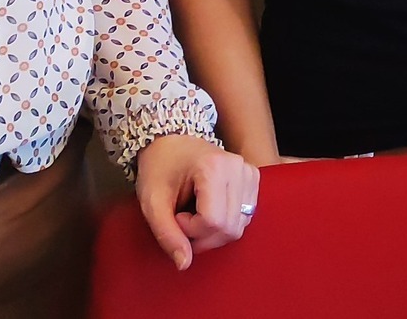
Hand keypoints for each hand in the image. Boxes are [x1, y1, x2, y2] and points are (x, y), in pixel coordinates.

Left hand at [132, 134, 261, 268]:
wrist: (171, 141)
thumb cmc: (159, 168)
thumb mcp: (152, 202)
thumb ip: (166, 234)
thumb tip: (184, 264)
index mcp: (214, 167)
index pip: (213, 221)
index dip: (190, 230)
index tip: (175, 217)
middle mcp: (238, 168)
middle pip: (229, 228)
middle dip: (202, 235)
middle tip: (182, 219)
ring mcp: (249, 172)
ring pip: (239, 226)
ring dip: (214, 231)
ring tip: (195, 213)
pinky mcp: (253, 179)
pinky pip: (245, 217)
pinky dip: (225, 222)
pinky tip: (209, 210)